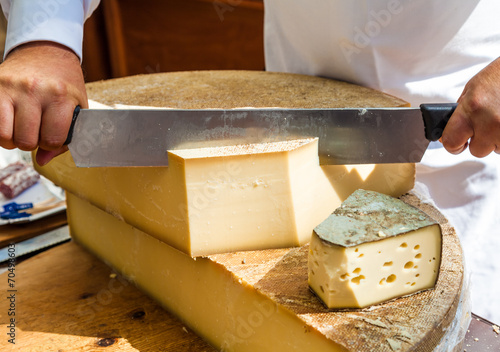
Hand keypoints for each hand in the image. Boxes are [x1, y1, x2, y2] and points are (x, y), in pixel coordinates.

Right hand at [0, 41, 87, 164]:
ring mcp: (10, 87)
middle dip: (32, 142)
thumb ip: (65, 136)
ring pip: (4, 136)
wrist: (46, 51)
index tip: (52, 136)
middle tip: (36, 130)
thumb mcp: (76, 106)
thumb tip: (42, 161)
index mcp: (61, 97)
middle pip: (26, 141)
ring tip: (20, 127)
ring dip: (12, 138)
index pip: (51, 140)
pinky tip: (8, 121)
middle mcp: (35, 90)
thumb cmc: (64, 83)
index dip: (51, 143)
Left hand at [441, 57, 499, 156]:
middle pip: (477, 150)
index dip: (453, 145)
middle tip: (487, 125)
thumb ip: (461, 112)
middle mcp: (490, 121)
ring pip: (497, 149)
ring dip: (498, 138)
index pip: (451, 141)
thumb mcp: (472, 88)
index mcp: (472, 108)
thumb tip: (449, 132)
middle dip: (480, 141)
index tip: (457, 144)